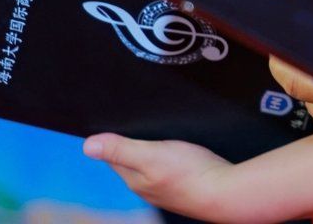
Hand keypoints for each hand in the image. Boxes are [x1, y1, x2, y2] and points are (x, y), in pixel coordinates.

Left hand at [82, 134, 232, 219]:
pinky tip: (181, 153)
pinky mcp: (184, 186)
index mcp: (133, 179)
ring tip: (162, 135)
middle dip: (135, 142)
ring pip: (152, 164)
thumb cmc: (190, 173)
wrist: (225, 192)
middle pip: (133, 160)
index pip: (114, 156)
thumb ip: (121, 149)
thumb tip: (87, 146)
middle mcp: (146, 187)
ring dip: (154, 150)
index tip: (119, 120)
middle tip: (143, 123)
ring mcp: (165, 188)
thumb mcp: (151, 155)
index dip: (114, 137)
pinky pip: (170, 169)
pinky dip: (171, 159)